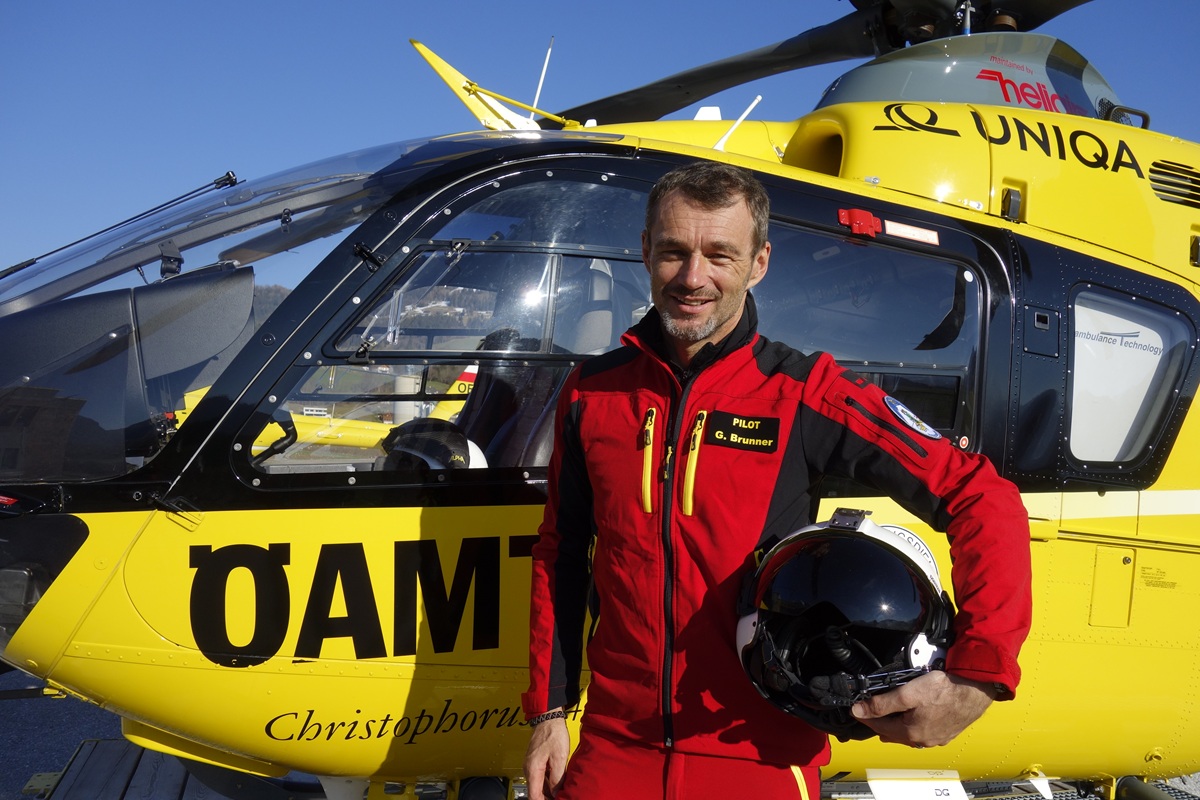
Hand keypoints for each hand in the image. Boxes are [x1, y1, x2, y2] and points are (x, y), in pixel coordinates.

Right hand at [523, 715, 569, 799]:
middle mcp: (528, 770)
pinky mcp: (535, 762)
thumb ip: (557, 778)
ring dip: (548, 791)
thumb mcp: (559, 757)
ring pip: (538, 785)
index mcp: (533, 770)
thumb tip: (556, 793)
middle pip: (535, 792)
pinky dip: (548, 782)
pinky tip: (558, 782)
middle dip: (547, 797)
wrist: (548, 718)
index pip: (533, 796)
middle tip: (560, 797)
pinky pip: (540, 777)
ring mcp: (531, 765)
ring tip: (561, 792)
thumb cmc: (553, 734)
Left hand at [850, 672, 996, 747]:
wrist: (974, 690)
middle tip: (869, 713)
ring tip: (887, 717)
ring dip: (896, 726)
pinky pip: (923, 733)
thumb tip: (859, 710)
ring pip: (908, 735)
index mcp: (910, 733)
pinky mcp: (947, 733)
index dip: (864, 716)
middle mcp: (923, 740)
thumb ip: (881, 703)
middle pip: (893, 733)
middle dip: (880, 723)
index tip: (855, 710)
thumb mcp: (907, 693)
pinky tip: (912, 719)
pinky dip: (913, 726)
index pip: (878, 726)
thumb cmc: (944, 690)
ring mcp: (936, 738)